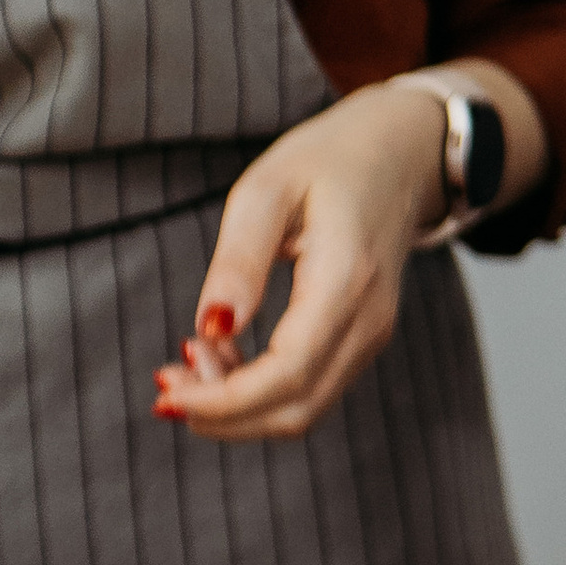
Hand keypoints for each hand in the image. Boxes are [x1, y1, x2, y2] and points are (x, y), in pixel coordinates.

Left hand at [154, 86, 451, 440]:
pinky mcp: (365, 337)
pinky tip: (224, 352)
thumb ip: (239, 260)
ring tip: (191, 356)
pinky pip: (312, 387)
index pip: (287, 373)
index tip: (164, 392)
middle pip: (296, 408)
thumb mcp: (268, 188)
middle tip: (166, 378)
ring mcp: (373, 334)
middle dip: (222, 414)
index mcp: (347, 280)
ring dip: (238, 406)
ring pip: (304, 408)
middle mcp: (370, 320)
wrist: (400, 150)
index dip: (222, 400)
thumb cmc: (329, 159)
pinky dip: (260, 390)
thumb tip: (211, 327)